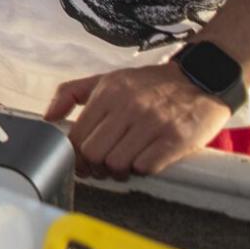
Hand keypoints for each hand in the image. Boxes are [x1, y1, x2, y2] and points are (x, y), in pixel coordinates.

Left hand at [44, 60, 232, 178]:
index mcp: (107, 93)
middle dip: (96, 166)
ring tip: (127, 162)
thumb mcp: (107, 79)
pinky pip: (146, 167)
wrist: (201, 77)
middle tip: (104, 165)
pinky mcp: (176, 138)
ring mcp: (152, 123)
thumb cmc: (150, 84)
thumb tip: (48, 117)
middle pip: (94, 154)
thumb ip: (71, 93)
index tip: (82, 161)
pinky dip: (143, 170)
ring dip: (120, 170)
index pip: (76, 136)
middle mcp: (128, 107)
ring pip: (118, 164)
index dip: (76, 155)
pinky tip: (147, 160)